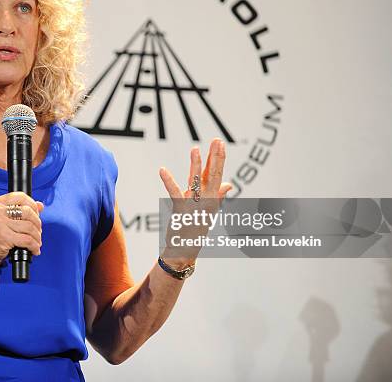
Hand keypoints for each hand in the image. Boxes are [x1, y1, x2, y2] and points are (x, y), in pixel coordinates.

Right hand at [0, 192, 43, 268]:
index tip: (36, 215)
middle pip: (28, 212)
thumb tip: (40, 205)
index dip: (33, 205)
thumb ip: (20, 210)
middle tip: (37, 231)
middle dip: (37, 223)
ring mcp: (0, 224)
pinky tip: (34, 249)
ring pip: (29, 227)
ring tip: (36, 242)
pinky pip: (27, 240)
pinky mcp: (4, 237)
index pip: (21, 196)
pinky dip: (34, 246)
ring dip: (37, 237)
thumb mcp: (2, 218)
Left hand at [158, 138, 232, 267]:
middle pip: (211, 176)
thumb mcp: (209, 212)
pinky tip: (162, 170)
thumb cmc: (195, 231)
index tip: (220, 144)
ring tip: (195, 149)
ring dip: (196, 165)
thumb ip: (218, 196)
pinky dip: (168, 181)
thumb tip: (229, 184)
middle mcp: (206, 201)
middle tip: (217, 141)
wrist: (184, 251)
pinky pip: (174, 193)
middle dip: (215, 157)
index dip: (218, 159)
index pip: (216, 175)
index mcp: (211, 199)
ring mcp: (194, 206)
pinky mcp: (181, 211)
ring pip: (196, 182)